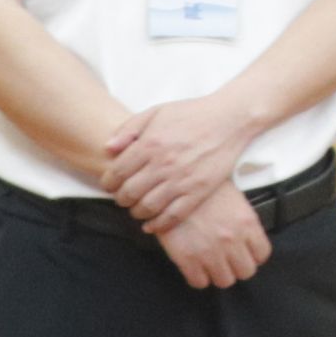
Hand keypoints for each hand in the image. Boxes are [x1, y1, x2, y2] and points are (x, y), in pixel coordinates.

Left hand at [102, 93, 262, 235]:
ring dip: (136, 212)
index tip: (109, 184)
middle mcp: (163, 164)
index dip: (108, 182)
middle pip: (129, 192)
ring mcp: (181, 180)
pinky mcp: (198, 192)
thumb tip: (107, 149)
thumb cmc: (191, 114)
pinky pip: (173, 216)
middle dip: (120, 199)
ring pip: (148, 207)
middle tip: (122, 198)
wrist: (229, 120)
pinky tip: (152, 224)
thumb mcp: (156, 112)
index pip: (117, 172)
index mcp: (150, 143)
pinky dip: (158, 225)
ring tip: (136, 209)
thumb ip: (128, 129)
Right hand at [156, 187, 270, 291]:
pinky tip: (194, 266)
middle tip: (227, 259)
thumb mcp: (232, 198)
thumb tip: (246, 241)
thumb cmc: (202, 188)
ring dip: (218, 273)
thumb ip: (243, 222)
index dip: (253, 255)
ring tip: (210, 263)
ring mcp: (210, 251)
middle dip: (237, 266)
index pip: (262, 254)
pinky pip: (199, 282)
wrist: (170, 185)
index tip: (245, 253)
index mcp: (247, 222)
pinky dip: (197, 277)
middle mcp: (232, 240)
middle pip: (246, 272)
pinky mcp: (187, 259)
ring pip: (224, 281)